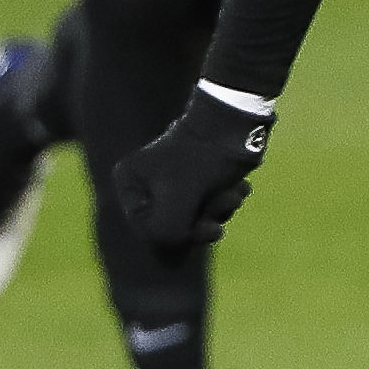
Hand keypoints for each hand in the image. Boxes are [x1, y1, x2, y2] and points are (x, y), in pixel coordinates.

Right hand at [115, 90, 273, 253]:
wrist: (240, 124)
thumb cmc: (204, 160)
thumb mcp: (178, 201)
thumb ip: (165, 232)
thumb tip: (170, 243)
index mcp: (128, 182)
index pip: (148, 231)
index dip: (180, 234)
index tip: (204, 224)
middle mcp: (145, 182)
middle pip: (173, 226)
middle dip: (203, 220)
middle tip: (223, 203)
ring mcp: (172, 180)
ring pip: (195, 218)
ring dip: (219, 210)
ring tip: (232, 191)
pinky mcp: (198, 178)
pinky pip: (210, 206)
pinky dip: (226, 200)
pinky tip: (237, 187)